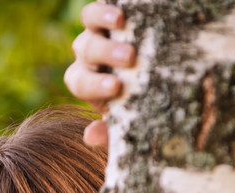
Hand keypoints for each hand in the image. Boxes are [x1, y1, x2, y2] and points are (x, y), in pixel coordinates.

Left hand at [64, 2, 134, 146]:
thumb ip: (110, 132)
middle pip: (86, 49)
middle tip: (128, 58)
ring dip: (103, 19)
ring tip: (121, 21)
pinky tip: (131, 5)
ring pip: (90, 20)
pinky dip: (113, 2)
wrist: (155, 79)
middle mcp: (88, 54)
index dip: (94, 84)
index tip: (116, 88)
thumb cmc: (139, 105)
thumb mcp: (126, 122)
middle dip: (105, 54)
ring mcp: (100, 28)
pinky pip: (108, 1)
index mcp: (85, 82)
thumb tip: (90, 136)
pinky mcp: (114, 10)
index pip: (80, 82)